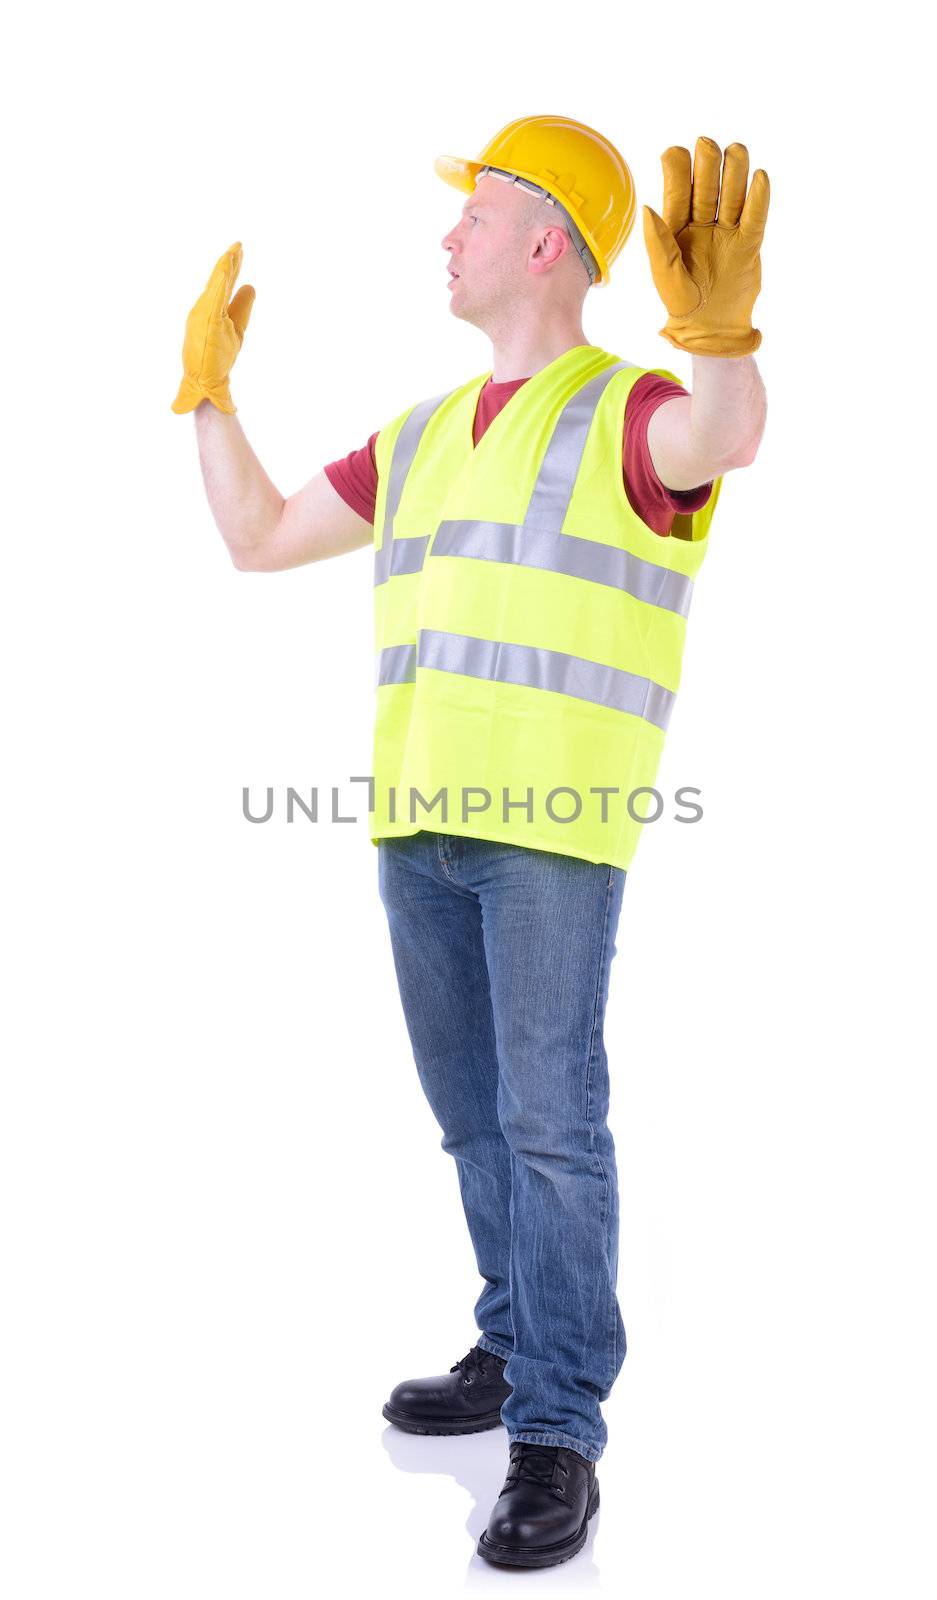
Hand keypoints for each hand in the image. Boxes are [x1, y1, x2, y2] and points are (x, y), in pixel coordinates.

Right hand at [171, 242, 255, 414]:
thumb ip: (242, 307)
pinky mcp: (207, 323)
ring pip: (216, 286)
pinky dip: (221, 281)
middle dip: (229, 262)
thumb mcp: (237, 328)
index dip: (231, 267)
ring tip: (235, 250)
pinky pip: (215, 297)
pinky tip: (227, 268)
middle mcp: (205, 309)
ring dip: (225, 267)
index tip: (239, 250)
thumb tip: (251, 286)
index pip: (223, 284)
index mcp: (212, 310)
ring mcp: (204, 315)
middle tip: (239, 245)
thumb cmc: (218, 358)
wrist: (206, 382)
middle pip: (219, 281)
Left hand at [643, 137, 768, 357]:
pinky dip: (758, 199)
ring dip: (734, 174)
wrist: (711, 330)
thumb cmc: (682, 305)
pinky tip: (759, 178)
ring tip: (736, 150)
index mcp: (676, 229)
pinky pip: (755, 218)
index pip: (677, 194)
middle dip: (707, 166)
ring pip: (732, 197)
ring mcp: (726, 233)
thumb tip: (647, 208)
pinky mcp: (748, 244)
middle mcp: (701, 225)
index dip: (677, 173)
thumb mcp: (665, 276)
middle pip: (707, 188)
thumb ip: (657, 243)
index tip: (675, 152)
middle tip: (707, 144)